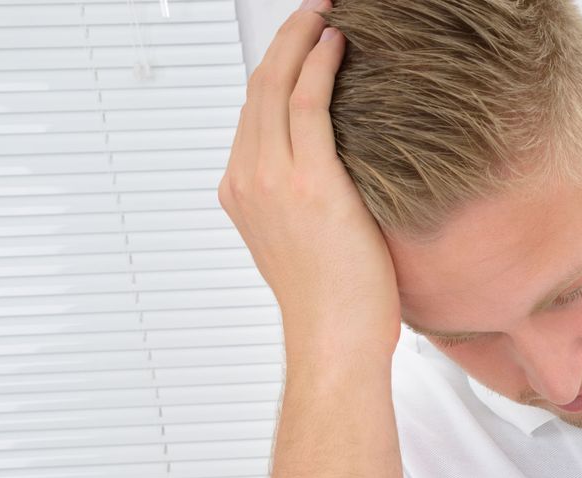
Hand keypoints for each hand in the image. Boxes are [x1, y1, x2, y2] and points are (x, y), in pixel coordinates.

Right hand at [218, 0, 399, 363]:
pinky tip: (339, 44)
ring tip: (326, 12)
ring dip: (302, 39)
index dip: (275, 70)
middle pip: (258, 87)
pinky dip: (321, 65)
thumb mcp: (307, 244)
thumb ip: (305, 203)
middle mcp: (247, 179)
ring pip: (278, 85)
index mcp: (242, 193)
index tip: (298, 46)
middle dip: (285, 40)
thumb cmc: (334, 307)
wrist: (334, 340)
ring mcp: (272, 179)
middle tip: (311, 10)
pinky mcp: (308, 181)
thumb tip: (336, 185)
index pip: (253, 114)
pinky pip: (309, 103)